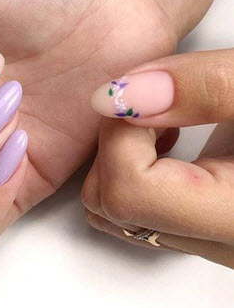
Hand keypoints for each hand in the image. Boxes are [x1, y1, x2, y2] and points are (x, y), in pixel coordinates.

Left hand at [83, 49, 233, 267]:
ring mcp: (216, 244)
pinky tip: (175, 139)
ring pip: (120, 213)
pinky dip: (138, 170)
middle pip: (113, 206)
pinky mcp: (210, 231)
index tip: (147, 95)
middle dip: (118, 143)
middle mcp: (227, 247)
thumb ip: (203, 87)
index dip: (120, 133)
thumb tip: (112, 98)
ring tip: (173, 121)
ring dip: (125, 157)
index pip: (127, 193)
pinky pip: (141, 210)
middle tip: (161, 105)